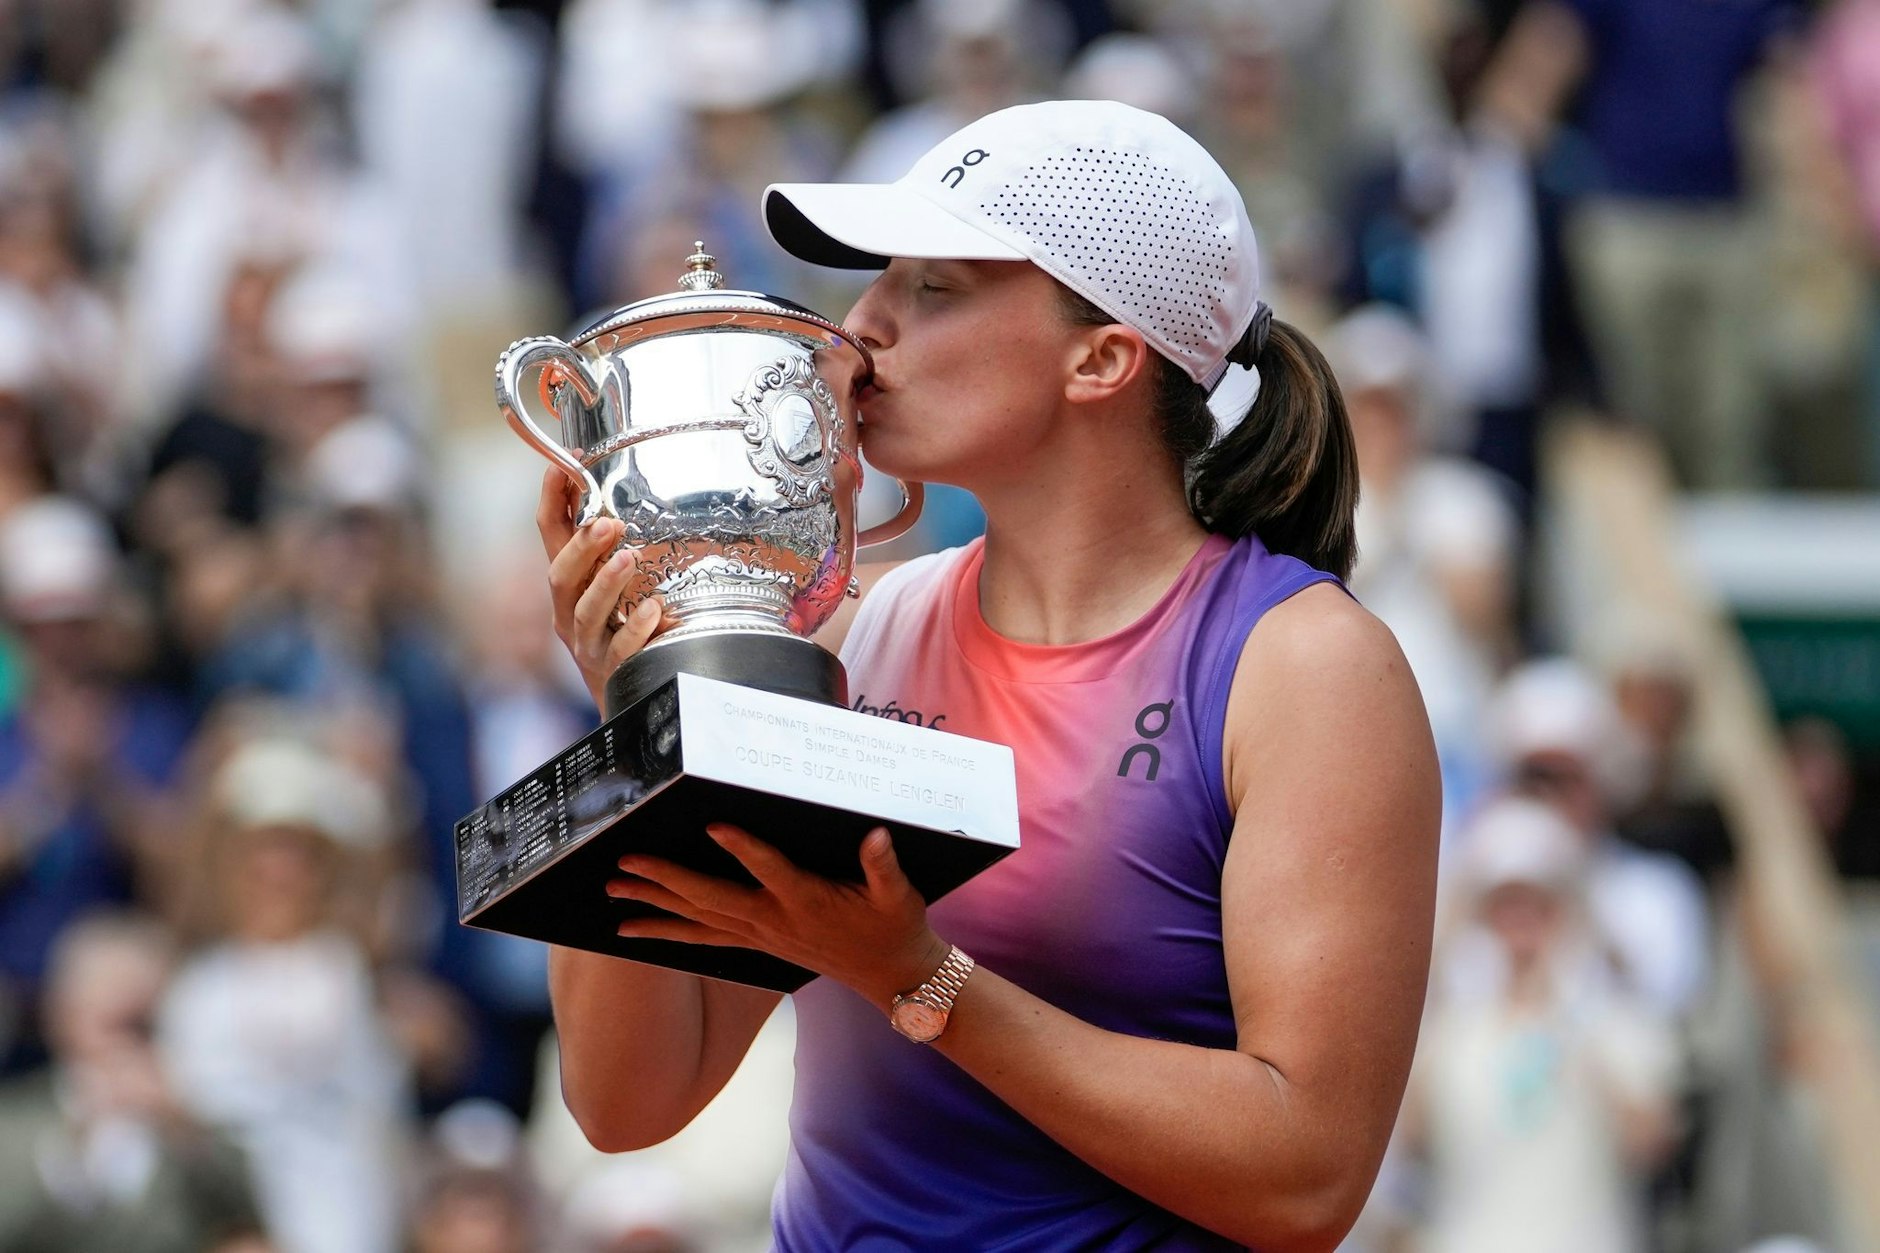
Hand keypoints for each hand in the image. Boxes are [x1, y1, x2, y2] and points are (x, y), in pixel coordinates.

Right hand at [536, 467, 665, 705]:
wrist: (627, 703)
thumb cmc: (620, 637)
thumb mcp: (612, 591)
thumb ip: (616, 553)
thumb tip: (635, 501)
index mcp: (568, 586)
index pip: (551, 536)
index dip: (553, 500)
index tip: (563, 466)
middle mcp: (569, 614)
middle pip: (560, 576)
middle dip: (580, 547)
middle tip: (608, 522)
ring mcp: (587, 645)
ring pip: (585, 613)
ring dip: (606, 582)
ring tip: (629, 558)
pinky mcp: (610, 673)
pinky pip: (620, 651)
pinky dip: (637, 630)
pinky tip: (654, 611)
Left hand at [607, 823, 948, 1009]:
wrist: (890, 976)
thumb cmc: (894, 927)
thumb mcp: (899, 895)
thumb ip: (884, 866)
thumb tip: (877, 838)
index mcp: (808, 901)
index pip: (771, 871)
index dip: (744, 849)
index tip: (714, 826)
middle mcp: (775, 921)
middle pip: (712, 900)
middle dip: (667, 880)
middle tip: (627, 861)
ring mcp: (760, 936)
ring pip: (698, 920)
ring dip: (654, 905)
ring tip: (613, 891)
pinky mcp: (755, 943)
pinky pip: (701, 940)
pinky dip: (664, 933)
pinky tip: (631, 931)